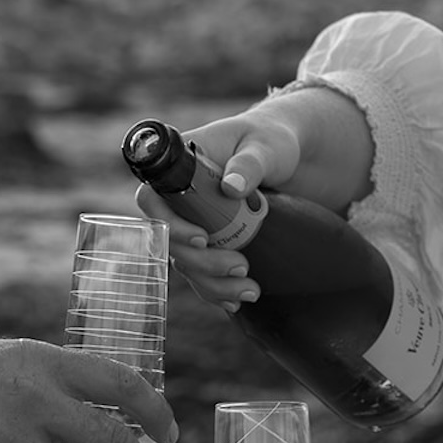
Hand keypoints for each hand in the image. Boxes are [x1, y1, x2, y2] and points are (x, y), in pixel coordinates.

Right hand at [133, 108, 302, 311]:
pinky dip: (217, 291)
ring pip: (186, 263)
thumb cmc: (272, 141)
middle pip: (169, 241)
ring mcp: (192, 222)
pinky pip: (202, 273)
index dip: (169, 225)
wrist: (290, 158)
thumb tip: (232, 187)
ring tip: (251, 290)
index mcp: (181, 167)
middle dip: (202, 262)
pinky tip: (236, 301)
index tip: (202, 238)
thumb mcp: (265, 146)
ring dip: (214, 284)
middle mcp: (179, 198)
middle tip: (241, 267)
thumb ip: (250, 163)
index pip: (152, 199)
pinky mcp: (210, 242)